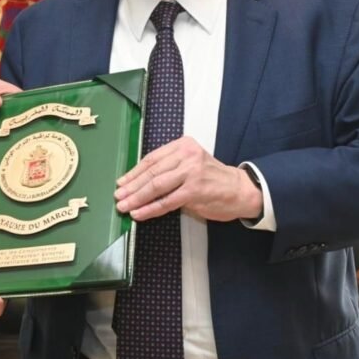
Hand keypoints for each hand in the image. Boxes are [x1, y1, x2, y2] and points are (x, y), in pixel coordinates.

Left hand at [114, 136, 261, 221]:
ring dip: (137, 198)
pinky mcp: (194, 190)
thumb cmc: (212, 178)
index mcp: (182, 145)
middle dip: (132, 186)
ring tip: (124, 206)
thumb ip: (169, 168)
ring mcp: (190, 172)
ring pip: (156, 186)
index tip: (121, 182)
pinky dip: (150, 209)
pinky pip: (166, 202)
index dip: (134, 172)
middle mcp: (186, 155)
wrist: (240, 190)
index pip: (152, 159)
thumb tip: (139, 183)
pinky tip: (139, 213)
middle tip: (118, 196)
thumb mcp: (190, 163)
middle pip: (151, 172)